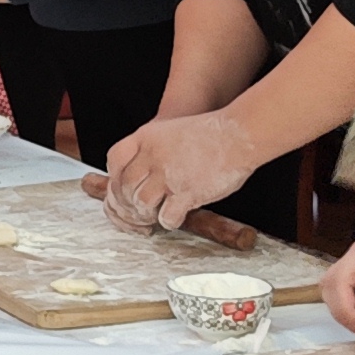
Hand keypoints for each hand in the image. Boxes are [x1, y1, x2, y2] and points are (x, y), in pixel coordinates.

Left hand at [102, 111, 257, 232]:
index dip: (115, 178)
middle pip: (124, 186)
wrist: (239, 134)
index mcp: (146, 137)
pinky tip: (174, 218)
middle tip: (138, 213)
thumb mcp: (170, 132)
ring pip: (141, 203)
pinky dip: (168, 222)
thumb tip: (137, 178)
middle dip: (128, 204)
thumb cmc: (210, 135)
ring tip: (154, 217)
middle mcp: (153, 155)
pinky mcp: (187, 192)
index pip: (115, 160)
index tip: (121, 190)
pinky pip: (166, 216)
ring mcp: (169, 174)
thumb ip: (150, 151)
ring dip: (145, 215)